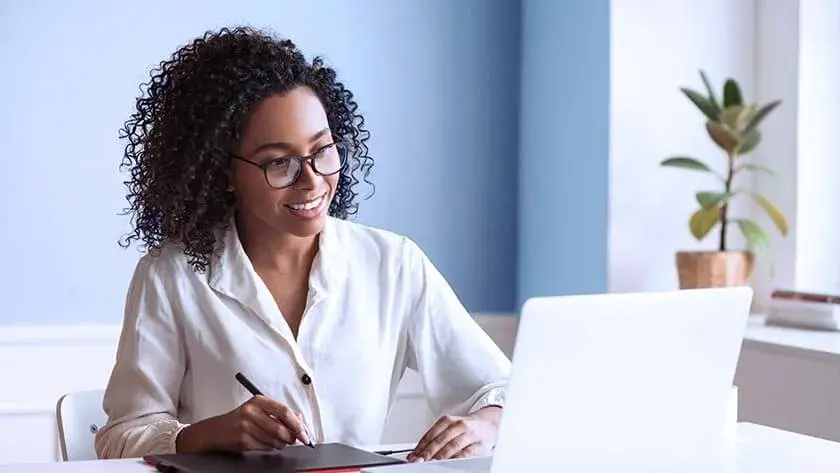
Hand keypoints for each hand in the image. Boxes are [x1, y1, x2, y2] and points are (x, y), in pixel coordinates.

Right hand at [176, 395, 310, 452]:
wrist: (214, 431)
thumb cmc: (239, 420)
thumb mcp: (258, 411)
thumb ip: (278, 414)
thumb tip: (300, 422)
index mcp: (258, 401)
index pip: (285, 411)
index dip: (297, 423)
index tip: (304, 432)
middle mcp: (251, 411)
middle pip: (281, 427)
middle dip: (291, 436)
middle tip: (295, 440)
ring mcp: (246, 425)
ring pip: (274, 439)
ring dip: (281, 443)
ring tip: (278, 441)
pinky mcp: (242, 439)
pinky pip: (265, 447)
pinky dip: (269, 447)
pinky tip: (266, 444)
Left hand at [408, 406, 501, 462]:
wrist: (490, 424)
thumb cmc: (466, 428)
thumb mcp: (450, 428)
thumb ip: (435, 439)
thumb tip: (417, 453)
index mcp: (448, 420)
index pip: (431, 434)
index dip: (421, 446)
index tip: (413, 455)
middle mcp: (459, 425)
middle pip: (440, 440)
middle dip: (428, 452)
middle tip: (419, 461)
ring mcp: (470, 434)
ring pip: (453, 445)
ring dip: (441, 456)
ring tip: (431, 462)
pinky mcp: (480, 444)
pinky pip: (467, 452)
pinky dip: (457, 458)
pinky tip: (450, 463)